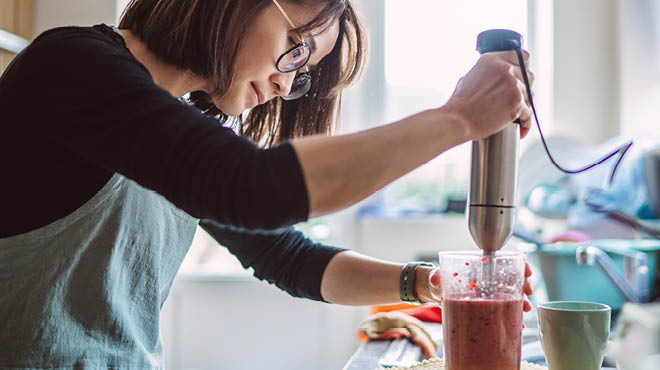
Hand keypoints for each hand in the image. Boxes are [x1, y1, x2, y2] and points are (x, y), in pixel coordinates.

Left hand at [417, 262, 533, 311]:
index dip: (518, 264)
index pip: (503, 262)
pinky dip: (512, 317)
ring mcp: (488, 294)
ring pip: (510, 295)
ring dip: (521, 301)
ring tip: (525, 309)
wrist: (435, 293)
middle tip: (528, 291)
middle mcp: (487, 280)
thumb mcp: (437, 275)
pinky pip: (503, 311)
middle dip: (524, 284)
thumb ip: (436, 275)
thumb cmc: (439, 279)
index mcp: (479, 268)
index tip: (526, 270)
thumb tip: (435, 279)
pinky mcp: (486, 308)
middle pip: (512, 279)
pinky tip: (519, 325)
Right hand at [443, 50, 534, 140]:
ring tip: (515, 112)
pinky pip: (529, 113)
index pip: (521, 56)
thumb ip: (488, 72)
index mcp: (493, 60)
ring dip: (524, 103)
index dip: (523, 66)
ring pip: (530, 94)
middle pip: (529, 75)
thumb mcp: (471, 76)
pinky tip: (522, 125)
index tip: (522, 74)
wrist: (458, 120)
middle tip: (517, 96)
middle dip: (524, 86)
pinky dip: (525, 121)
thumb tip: (497, 76)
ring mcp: (513, 86)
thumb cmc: (460, 103)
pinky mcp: (516, 104)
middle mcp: (505, 69)